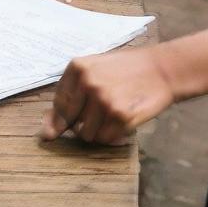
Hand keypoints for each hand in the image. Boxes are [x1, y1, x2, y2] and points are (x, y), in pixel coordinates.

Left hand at [39, 46, 175, 144]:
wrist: (161, 69)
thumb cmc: (125, 70)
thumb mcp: (95, 70)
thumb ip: (70, 97)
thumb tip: (46, 133)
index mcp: (77, 67)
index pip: (58, 105)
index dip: (63, 118)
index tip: (71, 121)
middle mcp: (88, 82)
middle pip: (71, 123)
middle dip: (82, 123)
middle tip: (102, 111)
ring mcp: (104, 100)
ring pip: (87, 135)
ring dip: (98, 130)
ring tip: (113, 113)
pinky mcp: (120, 116)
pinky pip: (105, 139)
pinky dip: (113, 135)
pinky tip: (123, 119)